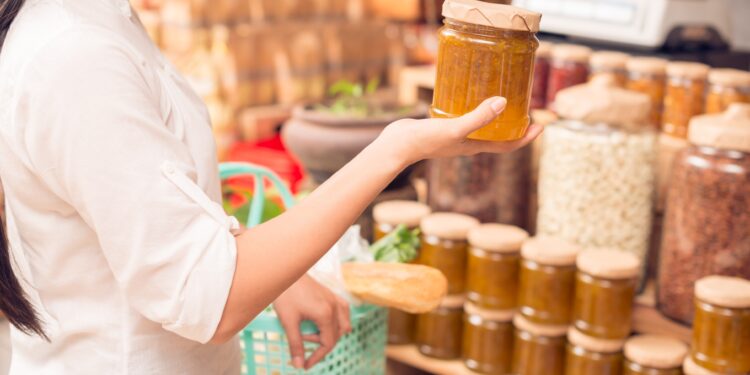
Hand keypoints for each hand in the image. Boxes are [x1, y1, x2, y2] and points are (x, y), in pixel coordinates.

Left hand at [273, 275, 350, 369]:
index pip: (328, 343)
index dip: (317, 357)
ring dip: (329, 334)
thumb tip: (298, 364)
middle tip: (302, 344)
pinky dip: (337, 322)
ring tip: (312, 335)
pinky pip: (343, 312)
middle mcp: (335, 307)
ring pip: (343, 325)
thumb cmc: (286, 294)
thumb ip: (295, 344)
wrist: (286, 271)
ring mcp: (335, 300)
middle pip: (335, 336)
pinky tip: (325, 323)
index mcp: (326, 314)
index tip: (306, 365)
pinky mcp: (332, 295)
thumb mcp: (289, 321)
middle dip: (319, 344)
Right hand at [377, 97, 543, 165]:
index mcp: (475, 147)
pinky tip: (469, 94)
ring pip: (481, 126)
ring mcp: (455, 136)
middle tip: (527, 108)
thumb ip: (479, 117)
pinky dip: (472, 108)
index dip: (526, 138)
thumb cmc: (426, 141)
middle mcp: (468, 143)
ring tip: (503, 98)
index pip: (508, 145)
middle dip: (514, 125)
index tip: (542, 125)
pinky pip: (464, 117)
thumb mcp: (456, 128)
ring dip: (494, 116)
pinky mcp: (443, 126)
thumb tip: (504, 103)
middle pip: (497, 136)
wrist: (397, 145)